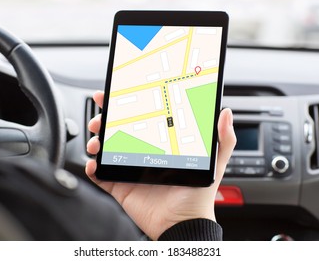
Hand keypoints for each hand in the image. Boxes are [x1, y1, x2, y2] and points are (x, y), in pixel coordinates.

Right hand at [86, 91, 235, 239]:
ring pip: (105, 150)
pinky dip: (92, 167)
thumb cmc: (198, 195)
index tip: (114, 95)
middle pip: (116, 131)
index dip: (124, 106)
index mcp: (159, 145)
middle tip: (100, 116)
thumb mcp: (214, 163)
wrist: (183, 224)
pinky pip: (101, 175)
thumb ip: (223, 139)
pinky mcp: (120, 186)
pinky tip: (94, 163)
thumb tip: (226, 112)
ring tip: (96, 142)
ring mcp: (129, 170)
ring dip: (95, 141)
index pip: (139, 119)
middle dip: (103, 120)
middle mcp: (142, 154)